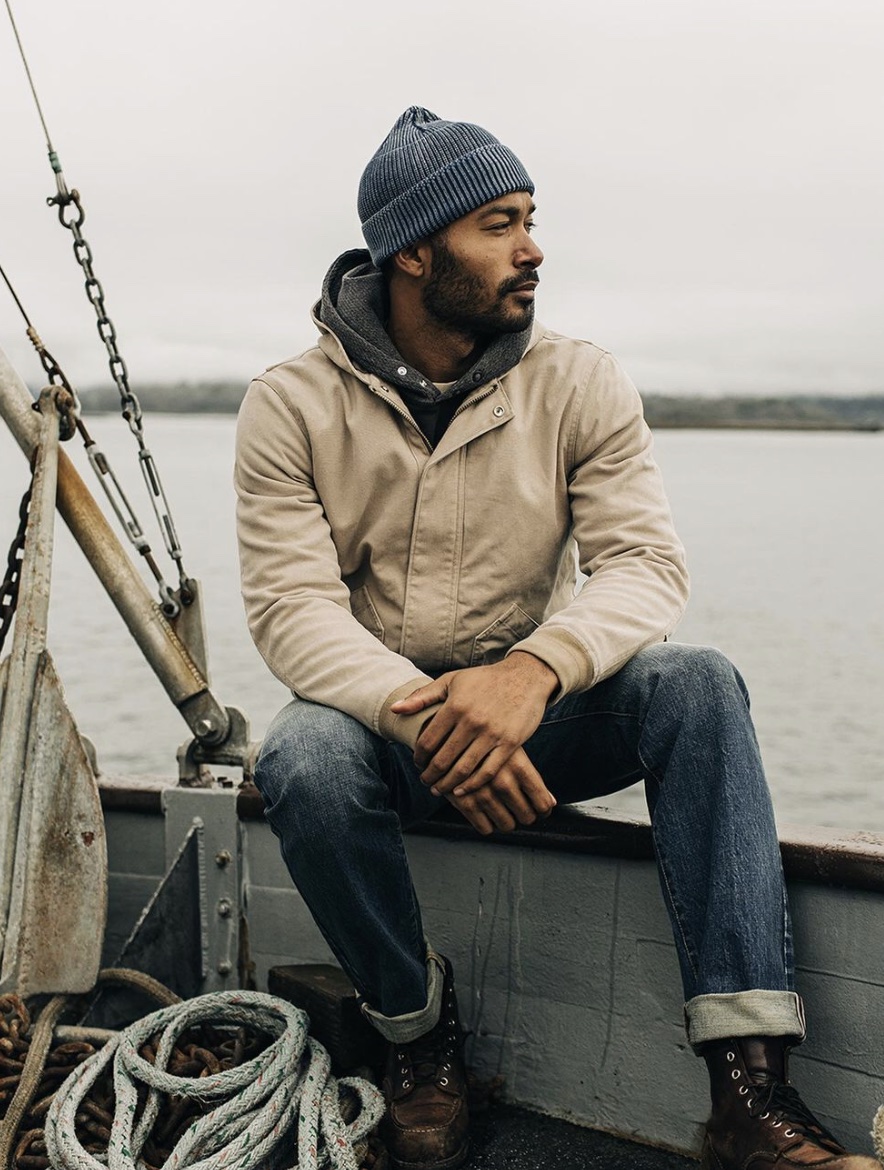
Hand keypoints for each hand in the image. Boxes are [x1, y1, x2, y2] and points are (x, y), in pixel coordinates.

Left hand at [390, 653, 557, 795]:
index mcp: (454, 706)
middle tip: (425, 780)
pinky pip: (487, 771)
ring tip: (439, 789)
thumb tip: (394, 709)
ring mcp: (492, 734)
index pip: (427, 741)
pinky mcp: (510, 743)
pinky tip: (461, 790)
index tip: (418, 763)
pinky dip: (472, 785)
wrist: (525, 677)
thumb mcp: (451, 681)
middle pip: (443, 759)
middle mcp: (472, 721)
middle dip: (430, 775)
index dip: (418, 757)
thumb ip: (422, 697)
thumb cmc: (485, 679)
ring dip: (447, 784)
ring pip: (463, 769)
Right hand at [445, 747, 555, 834]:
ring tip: (503, 810)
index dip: (543, 810)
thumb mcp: (512, 750)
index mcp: (519, 766)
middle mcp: (503, 781)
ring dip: (507, 820)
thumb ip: (531, 777)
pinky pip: (485, 829)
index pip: (542, 803)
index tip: (540, 809)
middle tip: (521, 809)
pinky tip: (486, 812)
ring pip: (507, 825)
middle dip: (526, 815)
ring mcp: (483, 793)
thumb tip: (551, 802)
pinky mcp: (464, 802)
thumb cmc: (486, 741)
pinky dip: (488, 824)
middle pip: (527, 816)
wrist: (448, 735)